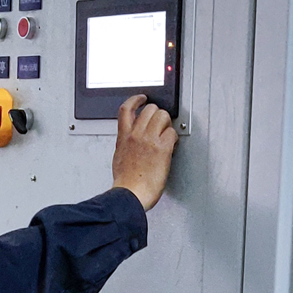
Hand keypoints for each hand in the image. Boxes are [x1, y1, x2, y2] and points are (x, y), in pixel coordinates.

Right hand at [111, 95, 178, 210]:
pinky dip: (174, 138)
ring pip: (163, 116)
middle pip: (149, 109)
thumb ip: (125, 145)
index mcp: (123, 137)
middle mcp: (136, 135)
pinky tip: (171, 146)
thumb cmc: (125, 182)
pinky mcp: (162, 148)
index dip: (136, 100)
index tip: (142, 99)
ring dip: (167, 124)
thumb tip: (130, 142)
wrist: (130, 194)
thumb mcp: (119, 158)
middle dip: (157, 113)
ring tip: (166, 134)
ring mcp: (149, 141)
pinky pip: (172, 133)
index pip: (126, 109)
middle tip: (160, 122)